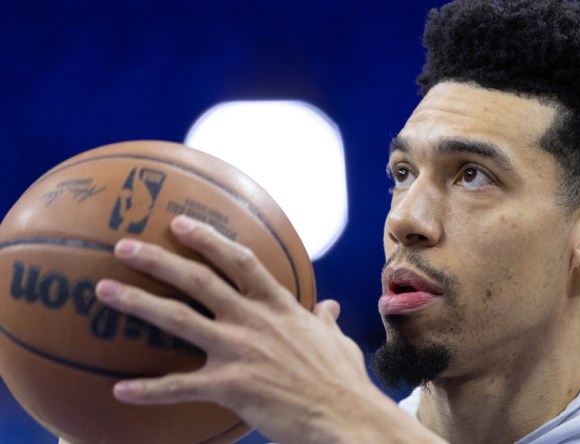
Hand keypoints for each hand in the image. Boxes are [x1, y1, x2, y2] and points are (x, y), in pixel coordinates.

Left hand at [95, 215, 442, 442]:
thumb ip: (325, 322)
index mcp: (278, 306)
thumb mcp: (337, 342)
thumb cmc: (342, 380)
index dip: (208, 239)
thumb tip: (330, 308)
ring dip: (138, 303)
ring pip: (179, 319)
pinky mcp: (231, 386)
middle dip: (159, 259)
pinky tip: (120, 391)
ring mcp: (239, 350)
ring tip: (104, 291)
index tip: (180, 224)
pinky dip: (149, 389)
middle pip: (199, 280)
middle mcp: (253, 320)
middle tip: (123, 246)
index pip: (240, 261)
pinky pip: (180, 387)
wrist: (344, 414)